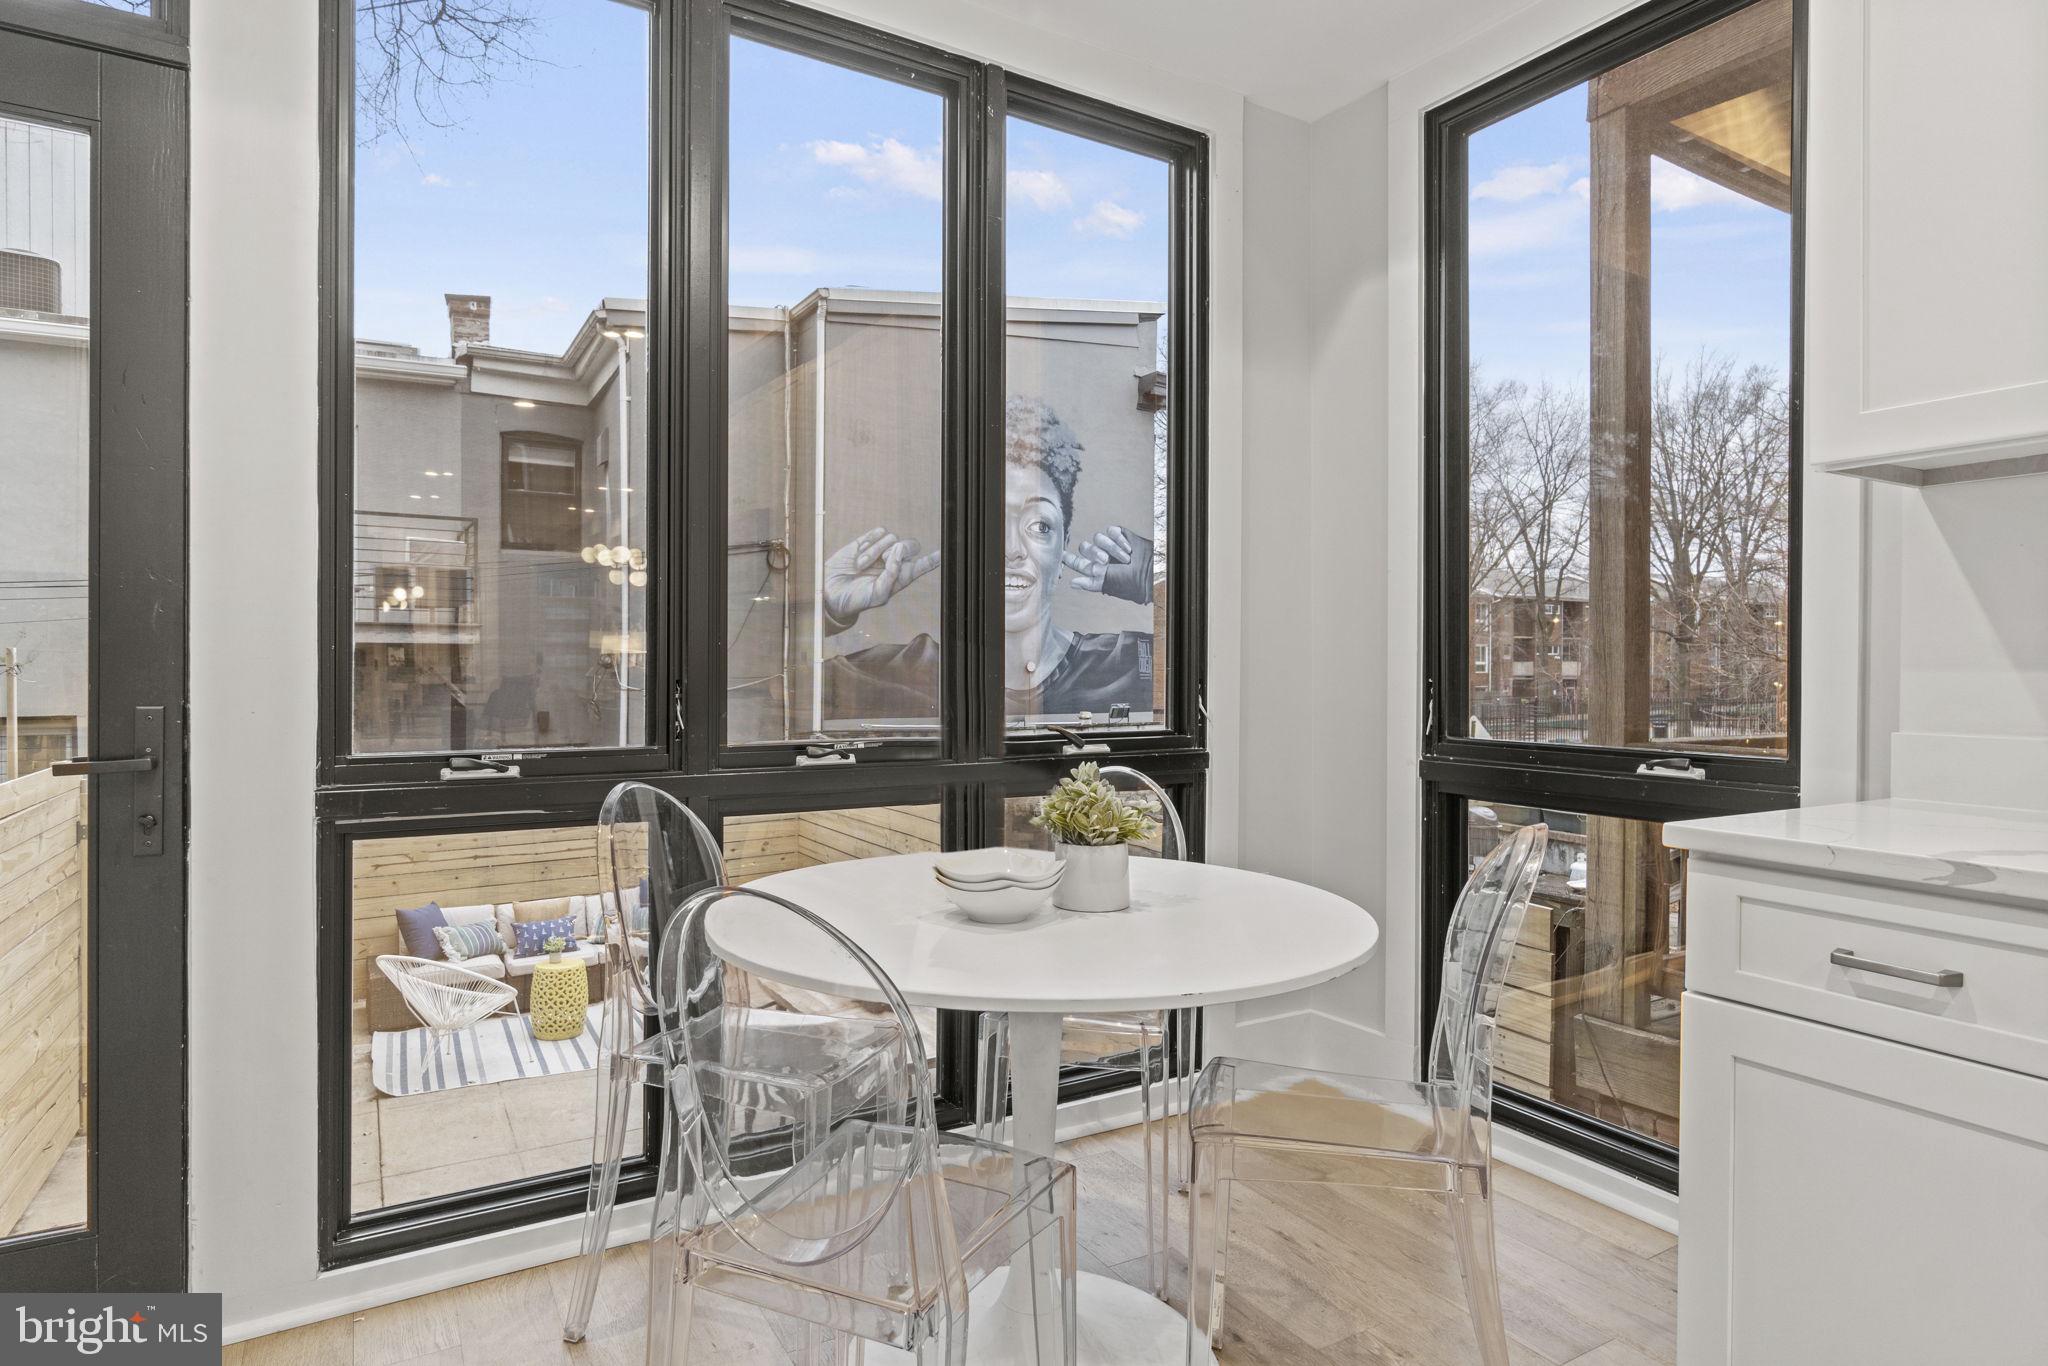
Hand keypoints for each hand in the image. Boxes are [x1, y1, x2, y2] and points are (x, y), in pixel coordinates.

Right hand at [822, 527, 939, 628]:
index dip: (933, 559)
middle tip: (883, 560)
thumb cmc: (856, 599)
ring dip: (874, 552)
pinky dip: (869, 542)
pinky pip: (878, 532)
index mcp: (900, 578)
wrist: (830, 592)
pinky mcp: (867, 541)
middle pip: (910, 545)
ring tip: (861, 566)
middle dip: (899, 550)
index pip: (922, 566)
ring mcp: (880, 551)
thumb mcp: (877, 594)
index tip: (944, 552)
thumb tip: (896, 550)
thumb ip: (891, 574)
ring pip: (891, 538)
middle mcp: (893, 563)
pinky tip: (859, 554)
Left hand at [1061, 525, 1152, 603]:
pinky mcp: (1119, 534)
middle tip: (1105, 561)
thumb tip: (1071, 583)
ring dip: (1111, 548)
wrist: (1148, 570)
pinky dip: (1119, 540)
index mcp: (1094, 568)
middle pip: (1085, 547)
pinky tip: (1128, 548)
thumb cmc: (1128, 581)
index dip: (1068, 558)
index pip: (1077, 562)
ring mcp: (1109, 544)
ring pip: (1098, 538)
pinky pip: (1111, 531)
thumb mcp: (1107, 584)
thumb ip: (1089, 583)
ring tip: (1123, 558)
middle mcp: (1099, 555)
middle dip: (1094, 553)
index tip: (1062, 556)